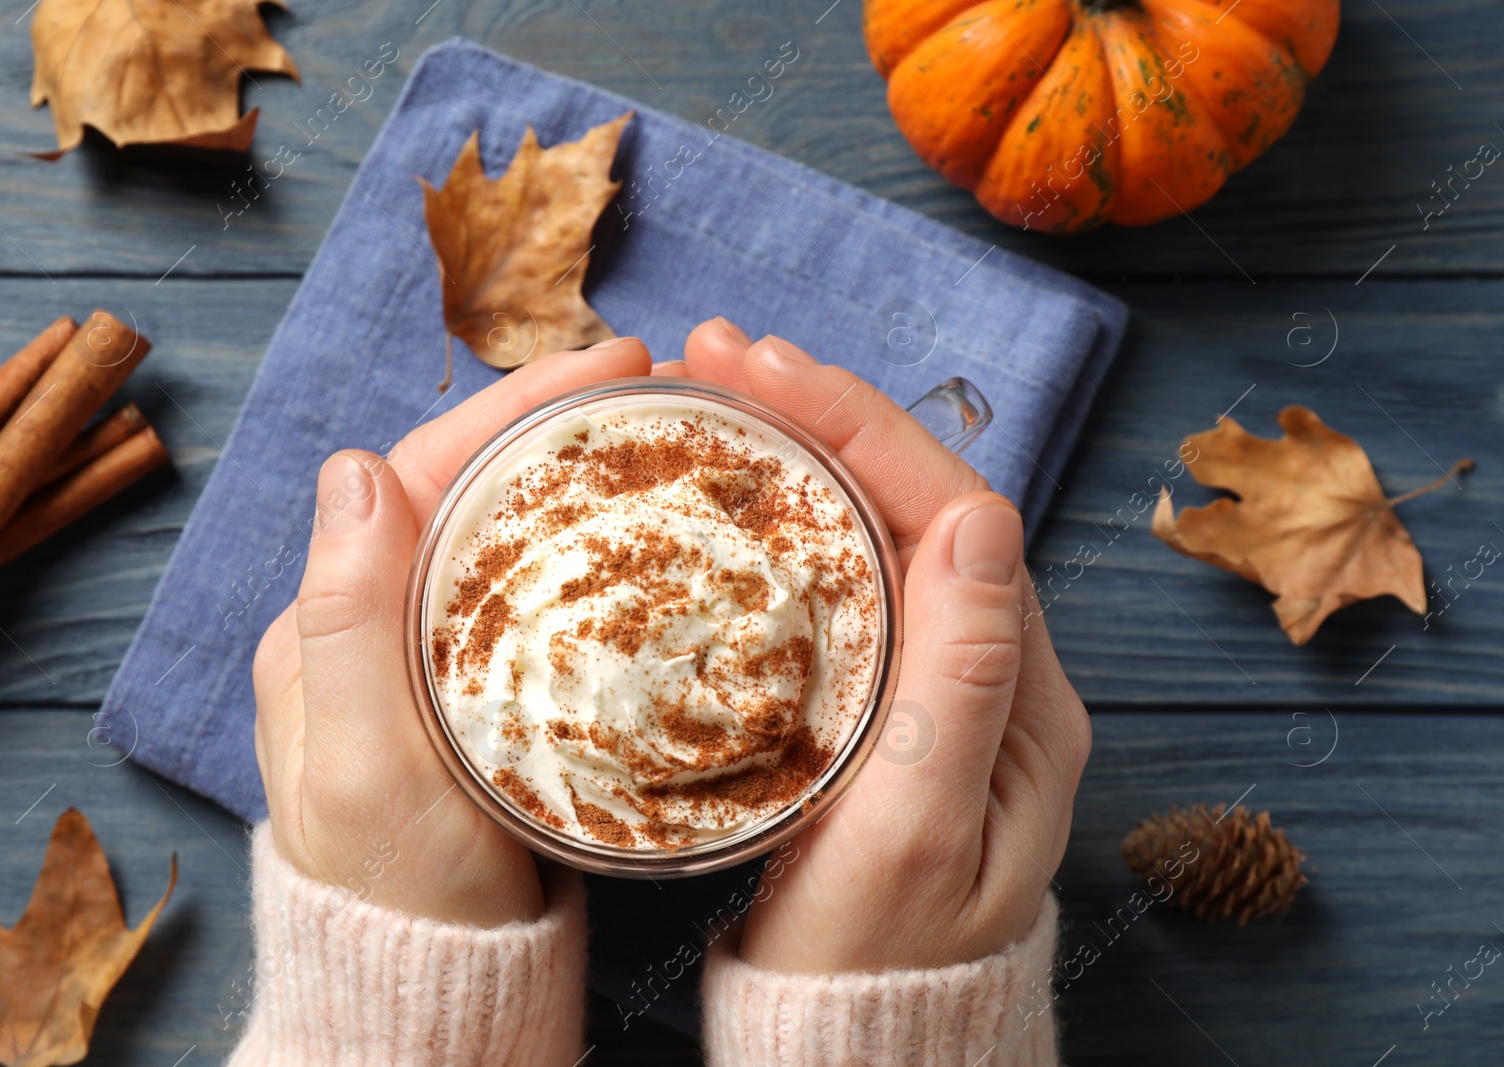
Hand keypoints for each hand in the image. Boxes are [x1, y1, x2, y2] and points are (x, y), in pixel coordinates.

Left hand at [252, 339, 653, 925]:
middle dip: (547, 421)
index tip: (610, 365)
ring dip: (566, 473)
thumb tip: (351, 464)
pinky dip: (580, 548)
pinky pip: (528, 592)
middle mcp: (368, 628)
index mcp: (326, 625)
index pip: (417, 473)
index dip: (510, 407)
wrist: (432, 993)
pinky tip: (634, 538)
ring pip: (497, 532)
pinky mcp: (478, 699)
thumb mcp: (365, 764)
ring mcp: (425, 662)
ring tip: (651, 436)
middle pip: (461, 487)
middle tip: (651, 383)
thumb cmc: (398, 889)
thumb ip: (349, 621)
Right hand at [671, 319, 1091, 970]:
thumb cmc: (877, 959)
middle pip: (915, 503)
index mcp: (1019, 693)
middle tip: (716, 353)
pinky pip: (844, 584)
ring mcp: (936, 684)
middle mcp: (990, 671)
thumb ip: (958, 679)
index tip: (767, 368)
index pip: (953, 512)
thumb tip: (977, 514)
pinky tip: (734, 493)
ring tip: (716, 394)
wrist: (860, 1041)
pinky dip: (789, 521)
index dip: (863, 426)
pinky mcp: (882, 705)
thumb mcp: (918, 829)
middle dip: (823, 414)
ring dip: (804, 452)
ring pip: (877, 533)